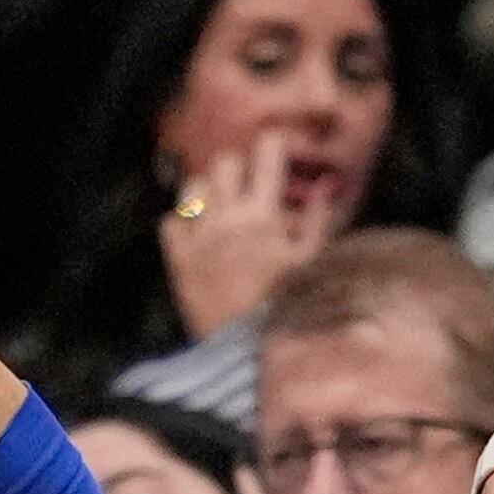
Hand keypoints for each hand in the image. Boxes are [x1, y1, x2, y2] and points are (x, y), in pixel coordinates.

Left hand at [160, 132, 346, 341]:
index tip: (274, 152)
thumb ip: (318, 219)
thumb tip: (325, 185)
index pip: (266, 153)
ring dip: (205, 191)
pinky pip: (169, 222)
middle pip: (225, 162)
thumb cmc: (286, 303)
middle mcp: (229, 217)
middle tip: (243, 186)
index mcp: (265, 214)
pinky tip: (193, 234)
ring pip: (192, 186)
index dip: (271, 146)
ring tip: (215, 207)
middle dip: (236, 169)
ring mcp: (200, 236)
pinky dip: (179, 223)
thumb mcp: (311, 261)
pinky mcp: (178, 258)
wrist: (248, 347)